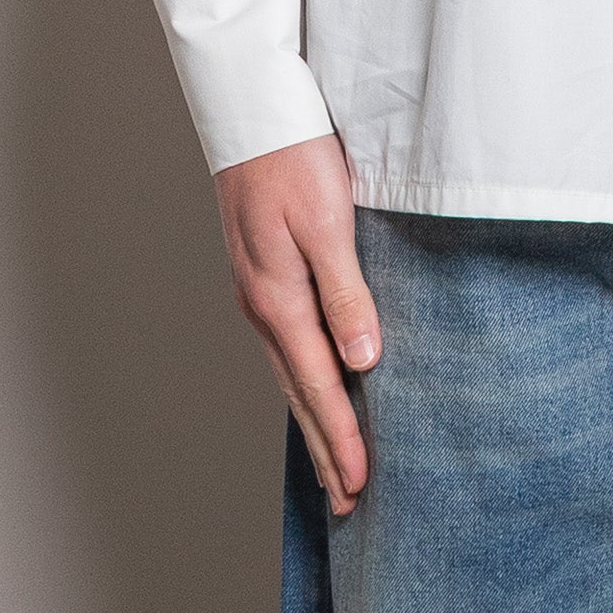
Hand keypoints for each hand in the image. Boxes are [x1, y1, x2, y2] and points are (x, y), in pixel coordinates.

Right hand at [215, 135, 379, 515]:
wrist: (250, 107)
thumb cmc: (292, 155)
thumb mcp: (327, 222)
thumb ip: (346, 292)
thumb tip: (362, 360)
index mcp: (278, 300)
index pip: (321, 388)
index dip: (343, 440)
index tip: (362, 486)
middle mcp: (263, 308)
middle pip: (301, 398)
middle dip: (326, 454)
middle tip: (349, 504)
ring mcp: (259, 297)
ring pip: (291, 381)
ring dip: (314, 429)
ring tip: (333, 472)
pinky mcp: (264, 282)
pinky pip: (286, 354)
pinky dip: (304, 390)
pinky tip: (315, 402)